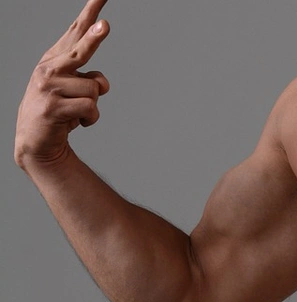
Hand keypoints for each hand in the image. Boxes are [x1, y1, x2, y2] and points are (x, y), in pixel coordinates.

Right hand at [14, 0, 110, 167]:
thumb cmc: (60, 111)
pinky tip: (74, 122)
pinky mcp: (52, 108)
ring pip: (95, 90)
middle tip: (107, 25)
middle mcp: (49, 69)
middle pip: (80, 50)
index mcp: (55, 60)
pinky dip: (90, 119)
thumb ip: (90, 80)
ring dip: (92, 106)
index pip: (75, 32)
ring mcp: (49, 88)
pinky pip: (90, 109)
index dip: (89, 13)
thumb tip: (100, 84)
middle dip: (94, 38)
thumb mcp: (75, 91)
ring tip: (75, 112)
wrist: (36, 141)